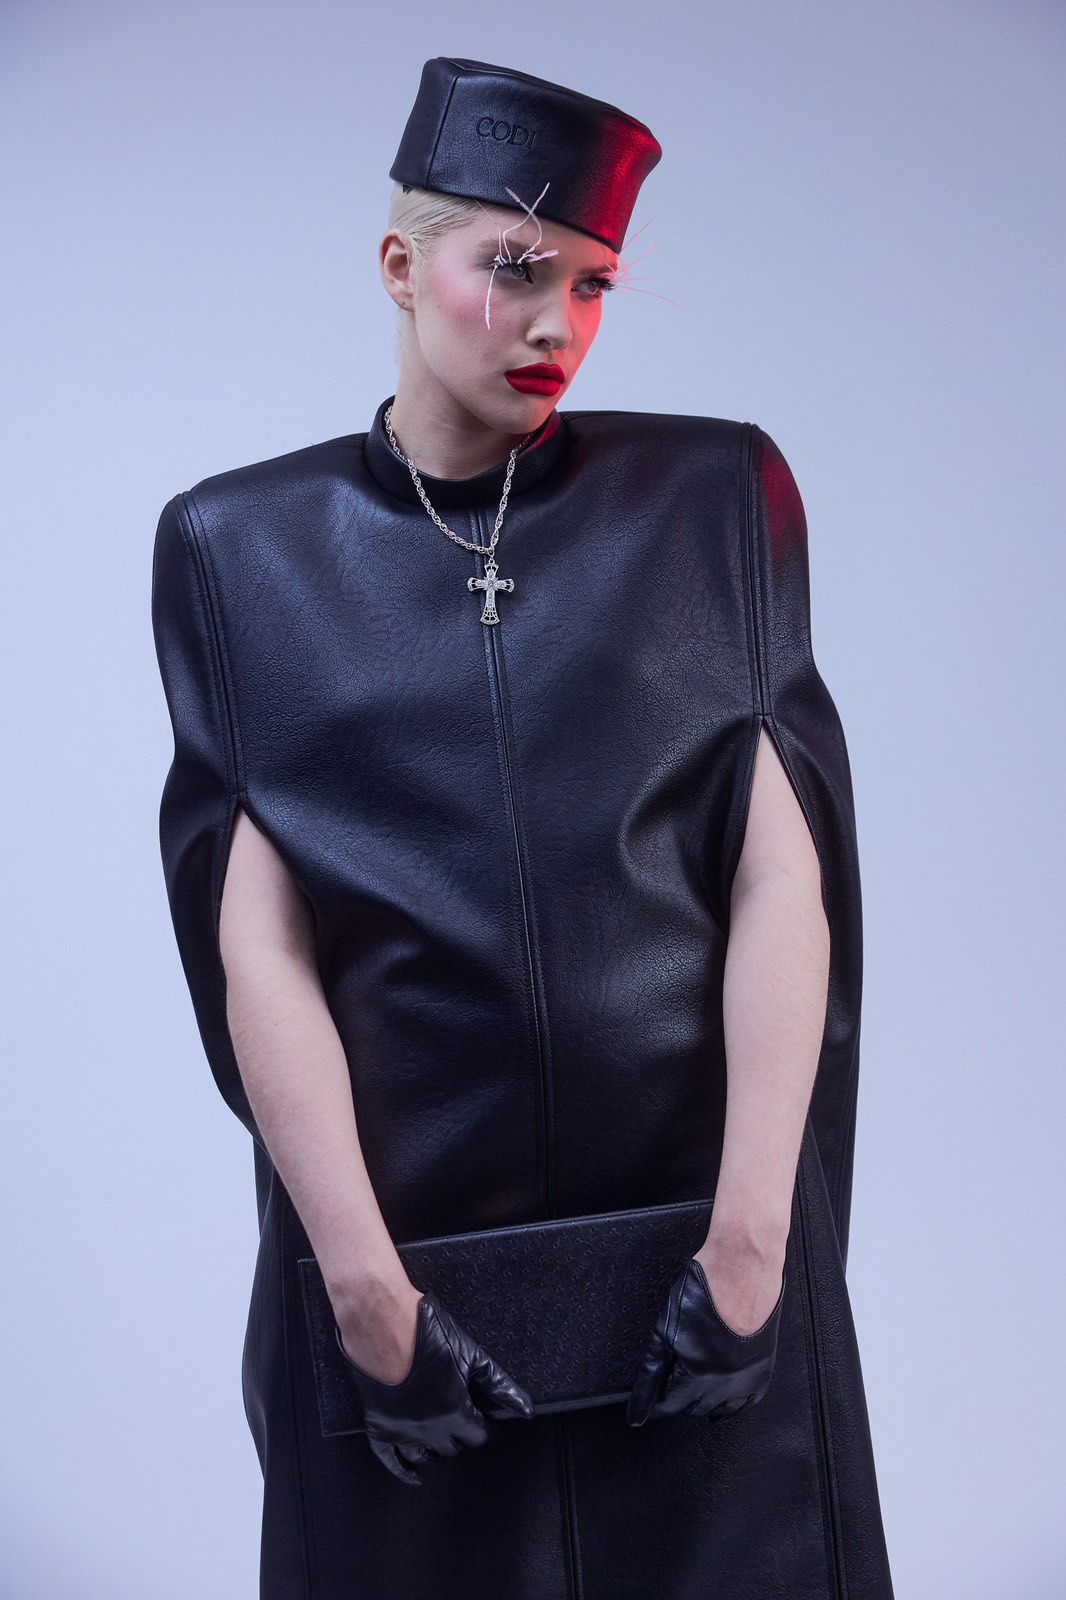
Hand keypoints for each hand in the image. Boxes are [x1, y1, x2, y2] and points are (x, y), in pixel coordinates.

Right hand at [336, 1290, 533, 1484]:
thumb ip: (499, 1384)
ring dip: (437, 1452)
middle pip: (453, 1447)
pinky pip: (390, 1460)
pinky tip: (413, 1473)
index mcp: (454, 1411)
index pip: (479, 1435)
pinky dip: (403, 1470)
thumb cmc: (424, 1332)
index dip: (487, 1429)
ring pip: (424, 1458)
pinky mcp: (379, 1426)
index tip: (489, 1424)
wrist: (381, 1321)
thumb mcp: (471, 1354)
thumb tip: (524, 1408)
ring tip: (444, 1442)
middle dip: (462, 1436)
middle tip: (465, 1424)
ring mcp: (402, 1430)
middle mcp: (429, 1428)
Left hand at [626, 1256, 784, 1426]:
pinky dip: (731, 1404)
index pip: (669, 1406)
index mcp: (695, 1374)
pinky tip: (720, 1397)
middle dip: (678, 1398)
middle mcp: (721, 1384)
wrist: (740, 1271)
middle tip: (671, 1382)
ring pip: (719, 1410)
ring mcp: (744, 1379)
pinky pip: (746, 1403)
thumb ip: (649, 1374)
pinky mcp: (761, 1371)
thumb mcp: (663, 1331)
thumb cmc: (700, 1293)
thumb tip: (637, 1412)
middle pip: (693, 1409)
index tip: (647, 1402)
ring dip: (702, 1402)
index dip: (655, 1403)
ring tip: (693, 1386)